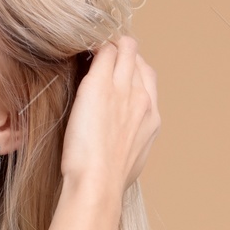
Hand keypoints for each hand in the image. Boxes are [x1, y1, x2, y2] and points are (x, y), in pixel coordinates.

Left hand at [59, 36, 159, 197]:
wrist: (98, 183)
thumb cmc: (108, 179)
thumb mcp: (132, 158)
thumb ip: (132, 139)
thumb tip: (122, 141)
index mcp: (151, 116)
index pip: (147, 76)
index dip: (130, 68)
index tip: (114, 70)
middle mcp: (142, 97)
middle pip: (137, 57)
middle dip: (120, 50)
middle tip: (98, 55)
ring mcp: (122, 89)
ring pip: (124, 48)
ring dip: (107, 46)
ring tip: (87, 51)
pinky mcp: (99, 86)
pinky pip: (102, 52)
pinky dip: (92, 48)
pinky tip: (78, 51)